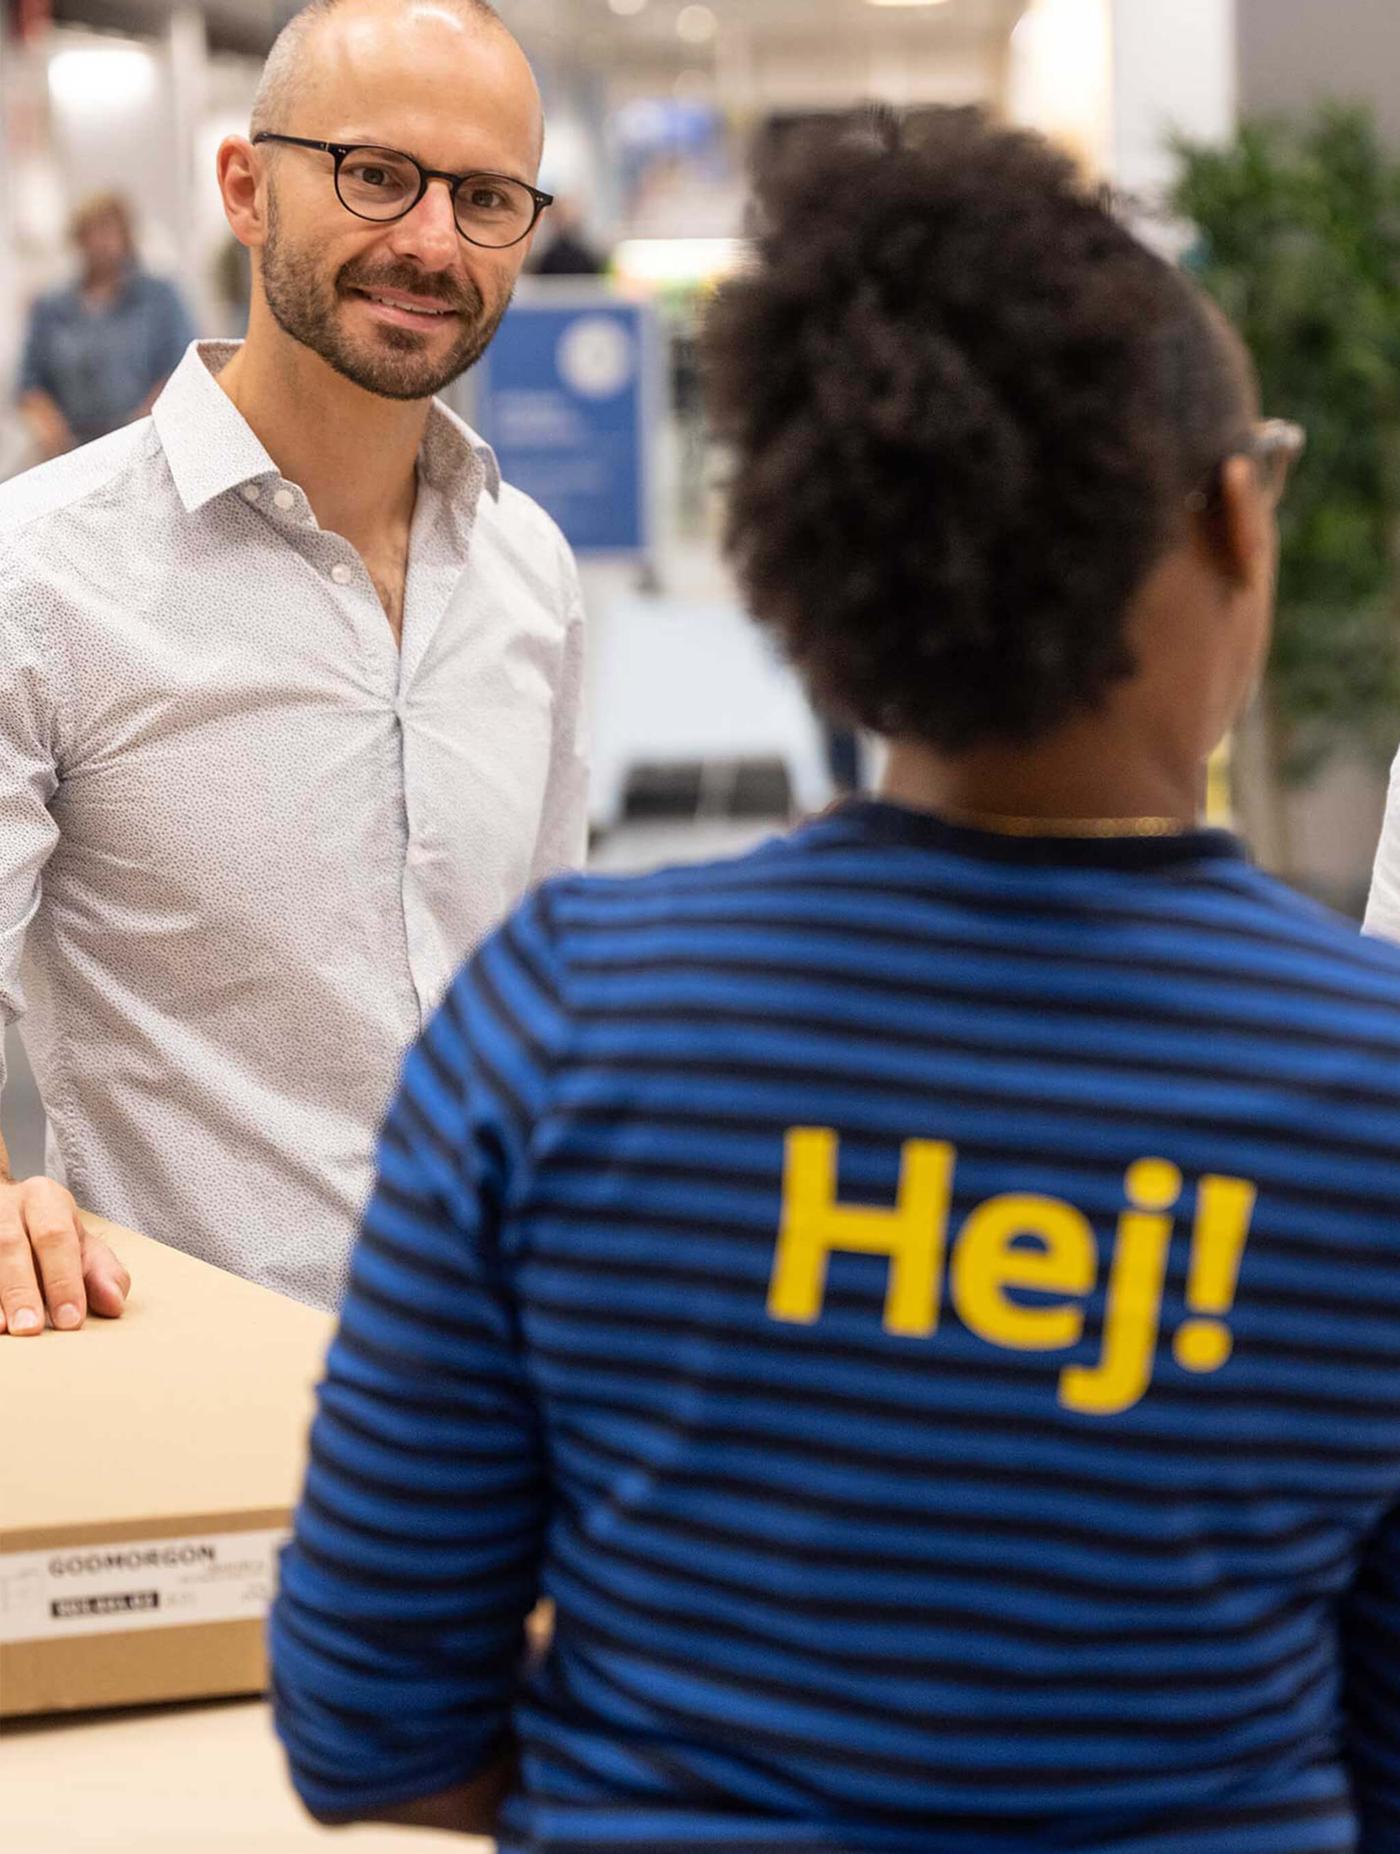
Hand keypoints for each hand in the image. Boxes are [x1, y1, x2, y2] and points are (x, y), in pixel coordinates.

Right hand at [0, 1178, 130, 1335]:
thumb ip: (101, 1273)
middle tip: (30, 1328)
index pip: (56, 1237)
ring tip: (2, 1328)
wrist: (1, 1205)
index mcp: (44, 1199)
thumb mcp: (80, 1243)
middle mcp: (5, 1205)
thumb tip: (113, 1303)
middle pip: (10, 1245)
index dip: (63, 1280)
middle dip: (21, 1289)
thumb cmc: (48, 1231)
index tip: (70, 1320)